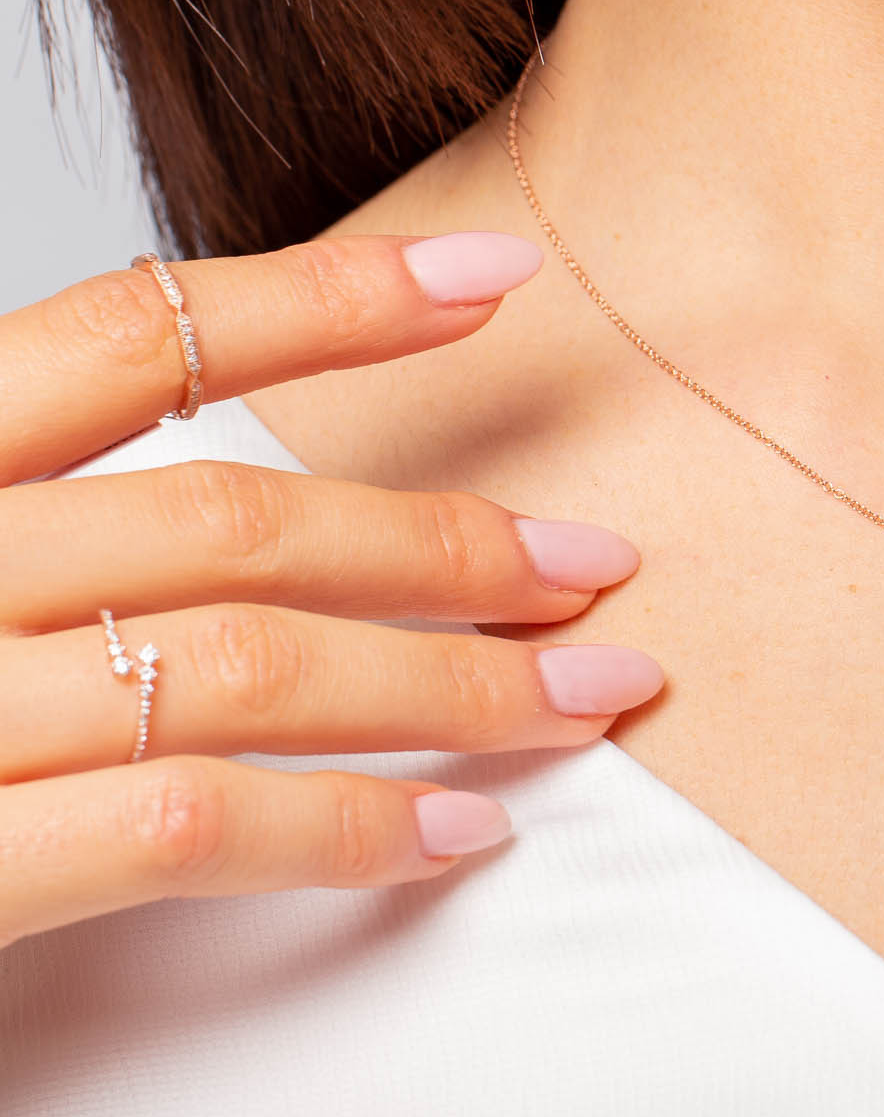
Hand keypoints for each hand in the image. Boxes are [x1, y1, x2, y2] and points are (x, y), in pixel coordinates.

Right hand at [0, 233, 656, 948]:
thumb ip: (36, 514)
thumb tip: (221, 500)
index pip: (129, 331)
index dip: (329, 300)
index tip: (495, 282)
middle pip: (231, 517)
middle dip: (442, 542)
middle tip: (595, 563)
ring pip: (245, 663)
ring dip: (450, 685)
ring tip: (583, 696)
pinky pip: (186, 823)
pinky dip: (347, 828)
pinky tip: (459, 834)